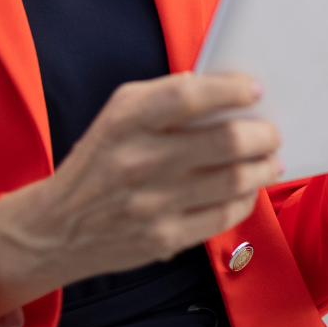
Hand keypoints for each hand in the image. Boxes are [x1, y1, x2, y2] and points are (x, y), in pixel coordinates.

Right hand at [0, 73, 280, 326]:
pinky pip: (224, 215)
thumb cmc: (102, 158)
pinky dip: (246, 198)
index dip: (230, 90)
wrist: (56, 227)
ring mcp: (152, 204)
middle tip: (272, 131)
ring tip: (270, 158)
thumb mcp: (120, 112)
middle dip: (263, 134)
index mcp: (127, 121)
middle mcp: (139, 161)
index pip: (188, 96)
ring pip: (234, 180)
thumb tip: (229, 89)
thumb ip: (168, 95)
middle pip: (226, 141)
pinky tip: (247, 187)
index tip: (254, 90)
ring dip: (264, 167)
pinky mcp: (163, 237)